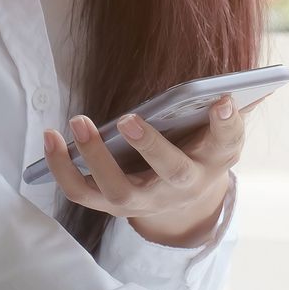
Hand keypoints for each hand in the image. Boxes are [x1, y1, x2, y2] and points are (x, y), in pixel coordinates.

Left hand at [43, 94, 252, 246]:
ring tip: (79, 121)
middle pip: (172, 172)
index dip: (227, 124)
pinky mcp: (112, 205)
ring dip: (95, 157)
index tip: (222, 100)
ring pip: (119, 190)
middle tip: (129, 119)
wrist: (181, 201)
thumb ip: (227, 113)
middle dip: (151, 147)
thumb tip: (239, 85)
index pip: (226, 143)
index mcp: (212, 162)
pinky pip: (82, 192)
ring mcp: (145, 201)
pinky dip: (61, 168)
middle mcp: (181, 188)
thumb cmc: (199, 153)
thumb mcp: (219, 134)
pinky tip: (50, 136)